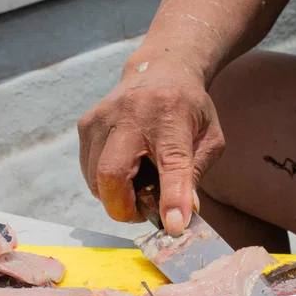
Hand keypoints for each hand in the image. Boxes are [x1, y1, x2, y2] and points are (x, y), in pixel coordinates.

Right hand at [78, 55, 224, 235]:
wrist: (160, 69)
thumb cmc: (189, 110)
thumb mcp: (209, 138)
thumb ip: (196, 174)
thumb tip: (180, 217)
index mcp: (172, 115)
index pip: (171, 163)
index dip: (172, 198)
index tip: (173, 227)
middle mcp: (132, 113)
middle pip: (111, 173)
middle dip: (123, 208)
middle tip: (142, 212)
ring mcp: (103, 117)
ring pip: (95, 178)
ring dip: (115, 198)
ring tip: (137, 188)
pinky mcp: (86, 124)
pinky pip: (88, 171)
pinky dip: (104, 184)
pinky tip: (124, 172)